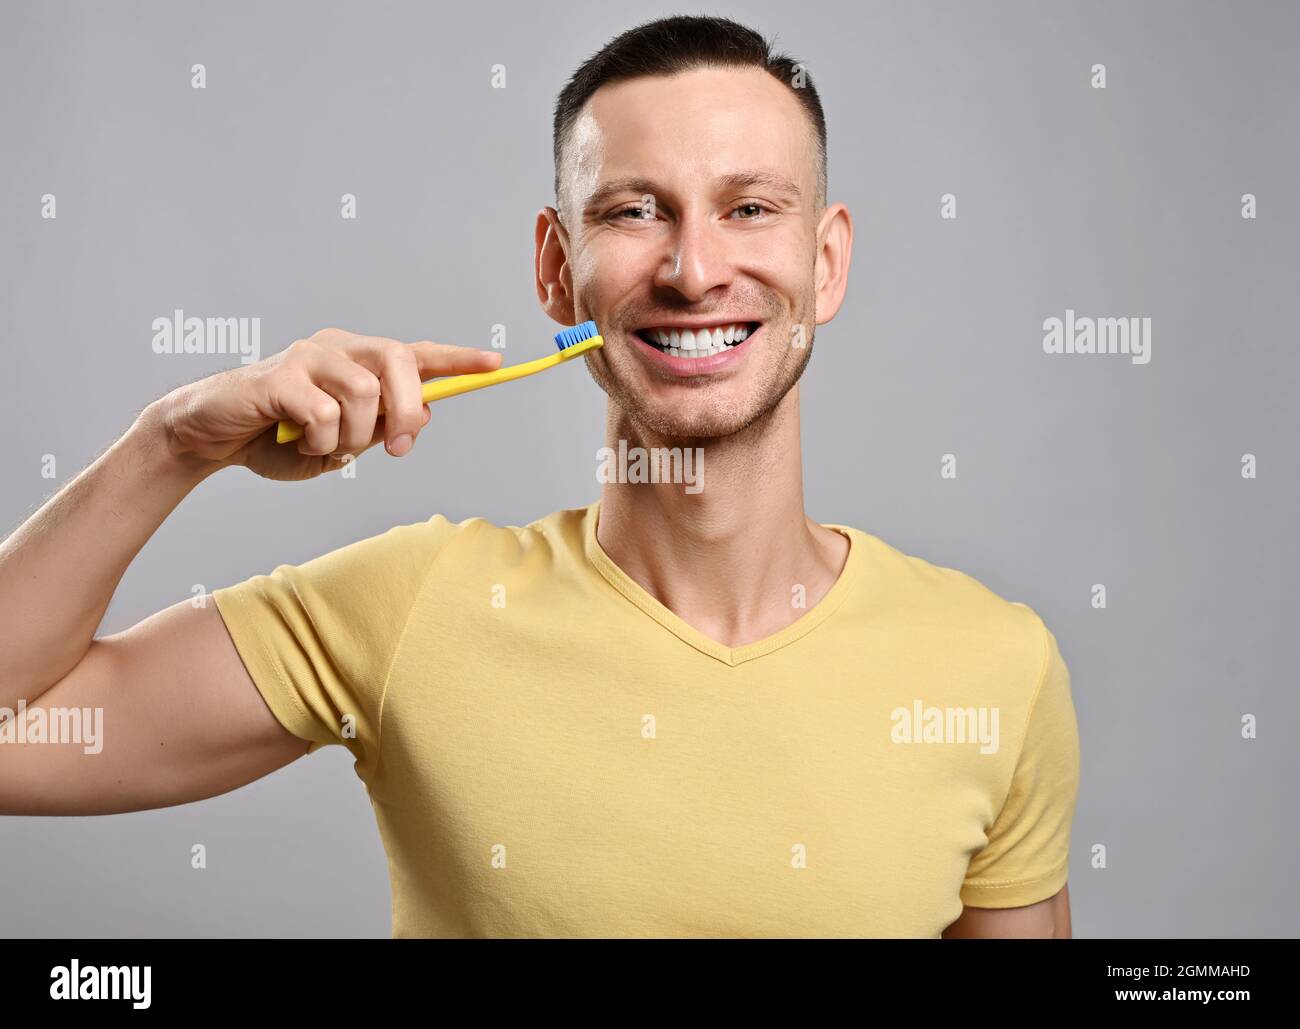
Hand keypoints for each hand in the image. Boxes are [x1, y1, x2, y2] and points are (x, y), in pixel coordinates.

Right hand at [154, 327, 502, 480]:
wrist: (215, 437)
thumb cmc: (281, 438)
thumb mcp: (341, 441)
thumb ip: (380, 427)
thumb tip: (422, 413)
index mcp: (358, 360)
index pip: (416, 354)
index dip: (456, 360)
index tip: (494, 363)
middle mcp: (339, 348)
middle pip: (399, 361)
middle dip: (409, 409)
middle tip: (398, 448)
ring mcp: (308, 356)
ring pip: (365, 393)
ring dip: (354, 436)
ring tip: (327, 448)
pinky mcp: (278, 376)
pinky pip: (323, 413)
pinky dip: (320, 442)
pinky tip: (300, 444)